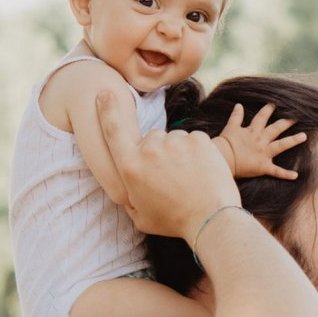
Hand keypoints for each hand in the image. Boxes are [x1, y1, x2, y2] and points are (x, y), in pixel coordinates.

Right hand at [96, 90, 239, 238]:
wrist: (211, 219)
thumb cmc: (174, 222)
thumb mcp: (140, 217)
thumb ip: (130, 197)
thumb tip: (128, 189)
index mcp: (130, 166)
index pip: (113, 130)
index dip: (107, 110)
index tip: (105, 94)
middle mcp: (150, 149)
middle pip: (150, 138)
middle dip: (157, 152)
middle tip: (172, 176)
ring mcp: (176, 142)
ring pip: (174, 139)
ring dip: (179, 152)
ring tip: (189, 177)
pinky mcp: (199, 139)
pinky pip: (194, 140)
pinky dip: (198, 152)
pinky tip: (202, 171)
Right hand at [218, 102, 305, 179]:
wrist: (222, 158)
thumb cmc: (225, 143)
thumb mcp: (230, 127)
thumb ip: (236, 116)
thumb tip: (238, 105)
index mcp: (252, 131)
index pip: (262, 117)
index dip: (269, 109)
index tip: (276, 103)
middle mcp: (260, 140)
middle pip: (276, 128)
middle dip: (287, 122)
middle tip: (297, 117)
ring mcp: (263, 153)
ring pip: (281, 145)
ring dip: (293, 141)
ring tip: (304, 136)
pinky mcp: (263, 166)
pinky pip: (276, 171)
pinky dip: (285, 174)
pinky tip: (295, 175)